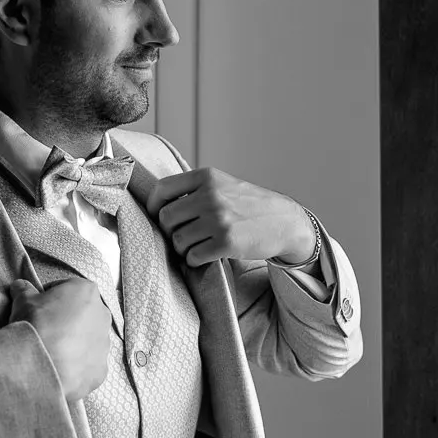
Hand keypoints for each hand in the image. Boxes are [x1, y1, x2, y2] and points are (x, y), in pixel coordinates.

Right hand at [8, 278, 111, 403]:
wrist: (40, 364)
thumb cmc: (36, 323)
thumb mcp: (23, 300)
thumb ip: (24, 290)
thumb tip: (20, 286)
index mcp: (87, 291)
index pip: (66, 289)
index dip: (49, 297)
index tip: (37, 307)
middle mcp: (102, 314)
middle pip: (81, 314)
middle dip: (65, 320)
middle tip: (44, 329)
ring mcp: (105, 344)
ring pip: (87, 340)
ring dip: (73, 343)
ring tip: (50, 351)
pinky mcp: (101, 369)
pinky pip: (88, 364)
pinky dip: (75, 365)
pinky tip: (58, 367)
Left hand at [147, 167, 316, 266]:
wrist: (284, 221)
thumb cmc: (249, 204)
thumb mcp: (224, 184)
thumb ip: (195, 189)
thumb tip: (158, 204)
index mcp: (207, 177)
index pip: (162, 189)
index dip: (153, 206)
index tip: (157, 216)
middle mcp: (210, 195)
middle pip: (166, 218)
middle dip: (169, 230)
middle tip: (181, 236)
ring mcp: (218, 219)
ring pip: (178, 240)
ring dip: (182, 248)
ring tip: (196, 246)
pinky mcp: (226, 242)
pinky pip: (193, 256)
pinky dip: (194, 260)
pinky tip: (205, 256)